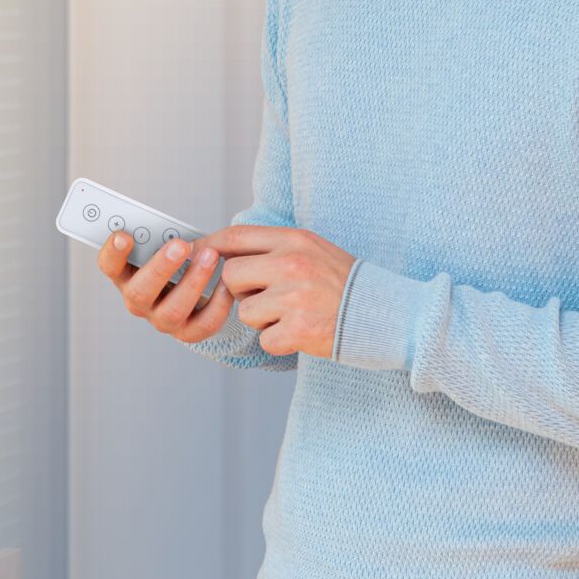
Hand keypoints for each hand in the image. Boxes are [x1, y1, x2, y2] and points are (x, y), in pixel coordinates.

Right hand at [96, 229, 236, 344]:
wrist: (196, 288)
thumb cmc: (176, 259)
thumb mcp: (163, 244)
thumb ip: (161, 237)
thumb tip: (176, 234)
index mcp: (125, 274)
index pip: (109, 266)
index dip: (113, 252)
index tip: (124, 235)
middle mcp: (138, 300)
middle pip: (140, 292)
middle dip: (161, 267)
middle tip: (180, 245)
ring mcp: (160, 319)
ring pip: (172, 310)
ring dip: (193, 282)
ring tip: (210, 257)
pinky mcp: (187, 332)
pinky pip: (203, 324)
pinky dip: (218, 304)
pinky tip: (226, 284)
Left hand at [197, 225, 355, 359]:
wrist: (385, 314)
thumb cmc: (344, 284)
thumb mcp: (312, 250)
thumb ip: (273, 248)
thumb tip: (224, 252)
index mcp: (294, 240)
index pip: (237, 236)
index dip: (209, 246)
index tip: (193, 255)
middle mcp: (292, 264)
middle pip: (231, 276)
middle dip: (242, 293)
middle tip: (270, 298)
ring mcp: (295, 296)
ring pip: (245, 312)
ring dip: (263, 320)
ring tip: (294, 315)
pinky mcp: (299, 329)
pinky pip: (265, 340)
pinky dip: (280, 342)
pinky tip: (303, 332)